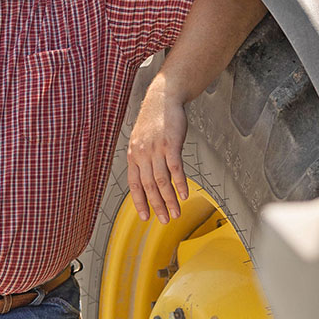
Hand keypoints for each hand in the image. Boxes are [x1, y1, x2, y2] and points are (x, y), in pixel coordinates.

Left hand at [126, 81, 189, 223]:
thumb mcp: (141, 140)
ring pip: (162, 181)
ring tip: (176, 213)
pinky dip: (180, 183)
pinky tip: (184, 194)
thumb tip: (146, 178)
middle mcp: (142, 154)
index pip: (134, 185)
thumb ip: (142, 158)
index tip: (146, 216)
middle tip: (165, 220)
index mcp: (133, 155)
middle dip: (157, 206)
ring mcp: (156, 149)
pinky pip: (175, 168)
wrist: (163, 98)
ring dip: (169, 199)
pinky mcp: (170, 144)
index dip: (140, 202)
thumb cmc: (154, 120)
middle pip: (149, 186)